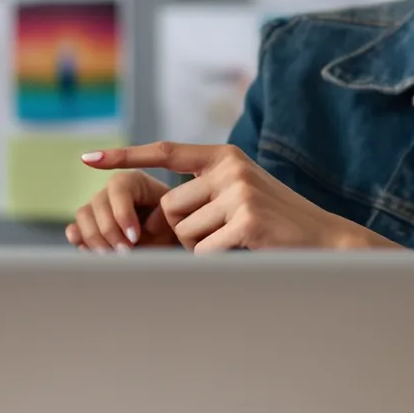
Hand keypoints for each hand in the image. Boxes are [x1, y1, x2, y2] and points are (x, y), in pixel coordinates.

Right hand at [65, 171, 179, 250]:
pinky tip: (90, 252)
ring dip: (95, 239)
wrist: (168, 242)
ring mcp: (98, 206)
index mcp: (134, 180)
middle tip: (125, 253)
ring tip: (112, 257)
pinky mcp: (89, 225)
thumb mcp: (173, 222)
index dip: (122, 213)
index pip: (118, 187)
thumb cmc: (173, 228)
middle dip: (110, 231)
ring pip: (83, 215)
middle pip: (98, 202)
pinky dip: (79, 240)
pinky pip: (75, 229)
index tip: (134, 237)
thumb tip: (141, 230)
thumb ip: (160, 221)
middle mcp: (112, 190)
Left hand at [79, 143, 396, 252]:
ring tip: (238, 240)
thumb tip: (156, 213)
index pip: (165, 152)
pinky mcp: (246, 221)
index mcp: (223, 156)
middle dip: (184, 232)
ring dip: (202, 247)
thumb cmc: (274, 222)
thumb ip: (203, 191)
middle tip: (222, 234)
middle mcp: (229, 167)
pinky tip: (245, 251)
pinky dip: (217, 260)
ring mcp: (238, 193)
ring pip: (184, 233)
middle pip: (170, 209)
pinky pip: (204, 252)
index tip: (88, 158)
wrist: (325, 239)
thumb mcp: (239, 193)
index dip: (125, 156)